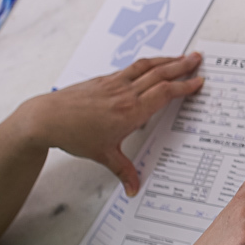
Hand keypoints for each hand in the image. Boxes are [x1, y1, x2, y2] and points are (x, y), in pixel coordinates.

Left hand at [21, 53, 203, 195]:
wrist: (46, 119)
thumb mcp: (103, 155)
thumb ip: (124, 170)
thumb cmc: (73, 134)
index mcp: (131, 112)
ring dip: (167, 60)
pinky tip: (152, 63)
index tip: (198, 81)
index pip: (164, 94)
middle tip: (198, 59)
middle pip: (160, 75)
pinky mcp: (104, 79)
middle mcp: (125, 94)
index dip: (184, 86)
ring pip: (147, 67)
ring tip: (181, 56)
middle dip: (181, 66)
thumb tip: (134, 188)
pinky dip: (147, 63)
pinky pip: (132, 67)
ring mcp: (115, 83)